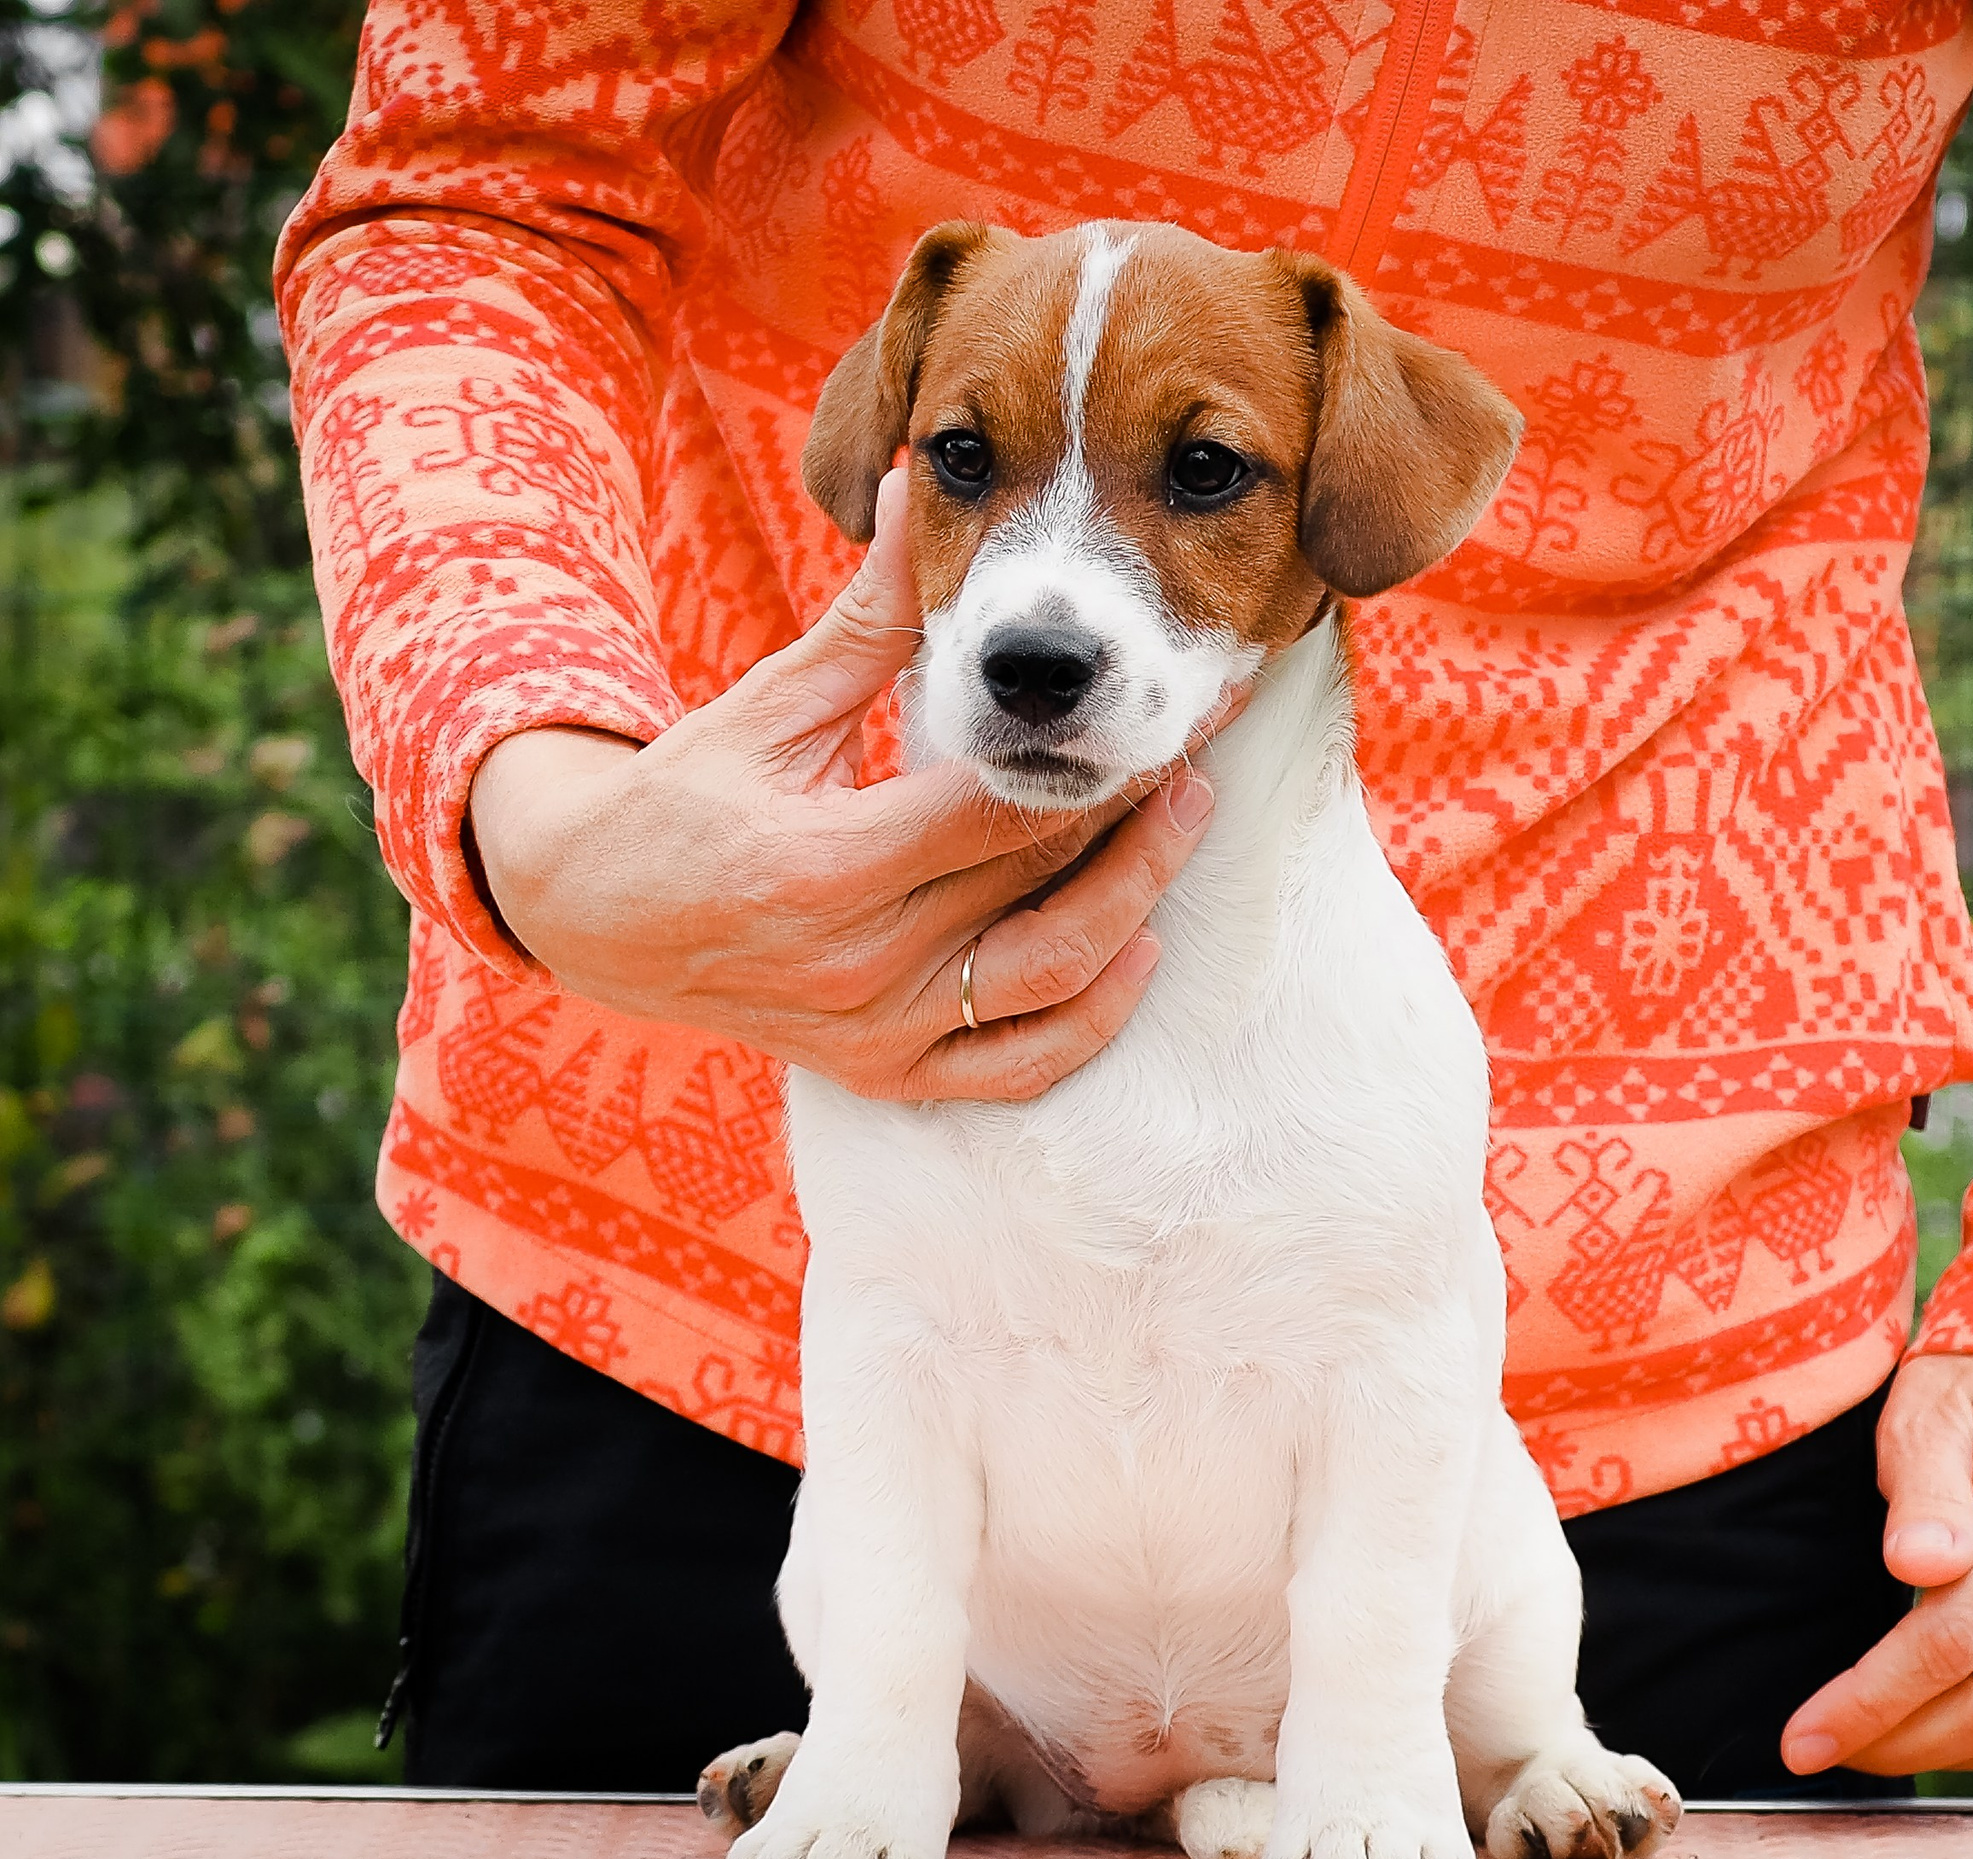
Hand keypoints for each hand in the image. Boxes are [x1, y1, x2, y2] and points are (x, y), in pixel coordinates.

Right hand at [467, 467, 1227, 1101]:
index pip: (1002, 805)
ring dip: (1137, 899)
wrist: (591, 912)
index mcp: (826, 862)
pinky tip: (1137, 947)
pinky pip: (1018, 1067)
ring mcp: (879, 1029)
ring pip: (1052, 977)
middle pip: (1042, 879)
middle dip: (1137, 804)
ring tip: (1185, 818)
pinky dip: (1090, 1018)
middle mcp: (861, 961)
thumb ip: (869, 617)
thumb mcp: (769, 704)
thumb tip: (919, 487)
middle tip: (1198, 736)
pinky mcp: (887, 1073)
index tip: (1156, 691)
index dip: (1095, 747)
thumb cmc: (683, 796)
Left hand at [1780, 1353, 1972, 1775]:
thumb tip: (1916, 1564)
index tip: (1803, 1736)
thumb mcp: (1928, 1410)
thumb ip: (1922, 1488)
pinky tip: (1926, 1717)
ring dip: (1943, 1753)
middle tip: (1819, 1747)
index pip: (1953, 1638)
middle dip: (1900, 1743)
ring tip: (1865, 1740)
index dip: (1873, 1700)